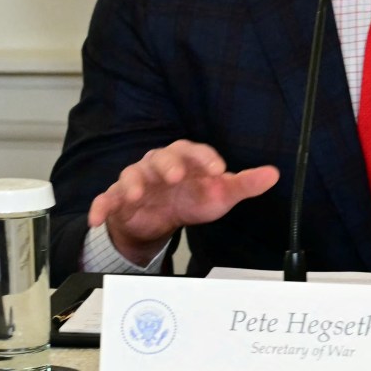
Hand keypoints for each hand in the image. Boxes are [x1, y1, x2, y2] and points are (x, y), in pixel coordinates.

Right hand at [87, 140, 279, 266]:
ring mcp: (136, 182)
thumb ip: (244, 184)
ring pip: (130, 176)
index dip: (206, 159)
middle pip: (161, 158)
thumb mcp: (220, 194)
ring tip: (135, 195)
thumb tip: (273, 174)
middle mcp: (159, 165)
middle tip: (175, 175)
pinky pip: (105, 200)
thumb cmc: (191, 199)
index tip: (219, 170)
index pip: (196, 152)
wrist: (161, 219)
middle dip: (168, 165)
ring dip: (132, 184)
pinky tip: (97, 218)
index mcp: (186, 160)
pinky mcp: (117, 200)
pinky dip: (100, 208)